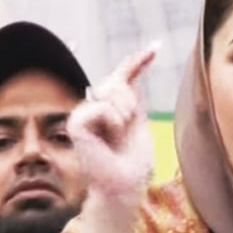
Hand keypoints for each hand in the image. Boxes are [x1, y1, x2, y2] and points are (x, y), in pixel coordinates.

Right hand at [67, 48, 155, 222]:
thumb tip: (134, 69)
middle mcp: (93, 108)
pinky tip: (108, 138)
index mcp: (109, 107)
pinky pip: (102, 107)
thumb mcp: (138, 120)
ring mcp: (82, 115)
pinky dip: (112, 121)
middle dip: (130, 101)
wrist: (125, 184)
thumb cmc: (133, 161)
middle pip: (118, 81)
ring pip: (110, 91)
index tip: (157, 47)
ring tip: (118, 136)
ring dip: (123, 113)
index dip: (138, 61)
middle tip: (128, 126)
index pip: (123, 76)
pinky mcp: (75, 123)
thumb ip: (132, 96)